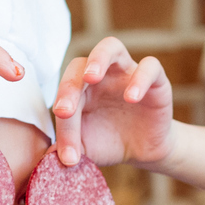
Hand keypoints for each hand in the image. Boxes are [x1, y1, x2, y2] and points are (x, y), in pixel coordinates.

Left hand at [52, 37, 174, 169]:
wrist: (143, 151)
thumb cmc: (109, 143)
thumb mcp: (86, 149)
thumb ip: (68, 147)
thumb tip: (49, 157)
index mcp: (79, 89)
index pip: (64, 92)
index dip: (61, 118)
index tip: (66, 150)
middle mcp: (101, 75)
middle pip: (80, 65)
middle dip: (69, 87)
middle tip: (64, 111)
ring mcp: (127, 73)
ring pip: (111, 47)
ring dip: (98, 58)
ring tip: (90, 77)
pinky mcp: (155, 80)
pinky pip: (150, 66)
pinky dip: (140, 78)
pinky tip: (132, 97)